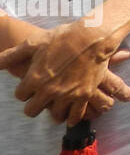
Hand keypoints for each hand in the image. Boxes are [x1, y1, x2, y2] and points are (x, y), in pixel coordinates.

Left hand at [0, 24, 129, 123]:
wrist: (93, 37)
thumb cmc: (63, 37)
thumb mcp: (34, 42)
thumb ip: (11, 55)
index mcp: (35, 78)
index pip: (20, 96)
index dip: (24, 91)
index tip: (30, 86)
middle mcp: (49, 90)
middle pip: (32, 111)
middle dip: (35, 105)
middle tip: (41, 98)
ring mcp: (68, 94)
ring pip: (55, 116)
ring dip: (54, 111)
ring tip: (56, 105)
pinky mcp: (84, 95)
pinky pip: (75, 116)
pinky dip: (72, 117)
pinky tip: (70, 115)